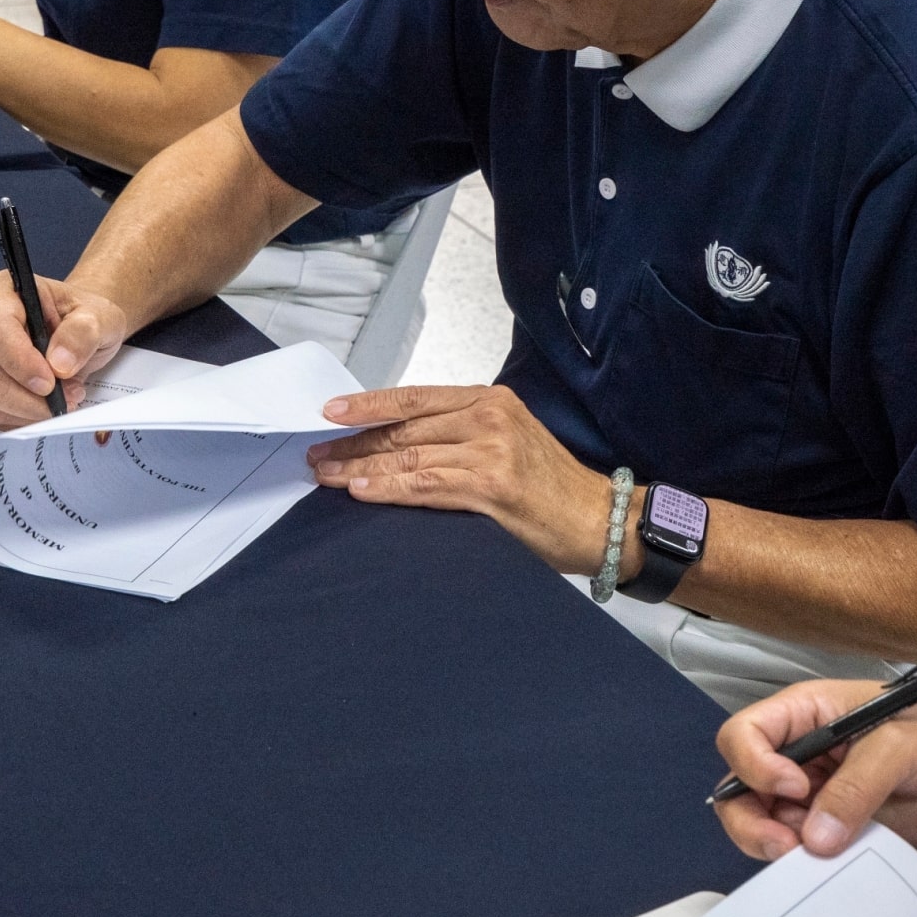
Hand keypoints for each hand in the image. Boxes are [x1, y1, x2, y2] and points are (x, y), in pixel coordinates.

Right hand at [0, 271, 131, 428]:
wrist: (76, 331)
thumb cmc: (82, 318)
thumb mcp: (99, 317)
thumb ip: (82, 333)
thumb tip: (59, 363)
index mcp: (4, 290)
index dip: (20, 361)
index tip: (50, 383)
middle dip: (29, 396)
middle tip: (68, 397)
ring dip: (27, 409)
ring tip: (61, 400)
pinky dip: (18, 418)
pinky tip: (42, 408)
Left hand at [305, 385, 617, 572]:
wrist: (599, 519)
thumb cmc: (551, 485)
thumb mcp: (507, 440)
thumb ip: (459, 434)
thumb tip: (396, 444)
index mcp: (488, 400)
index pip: (414, 397)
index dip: (368, 405)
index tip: (329, 412)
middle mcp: (488, 417)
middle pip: (405, 428)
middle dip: (355, 442)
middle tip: (317, 453)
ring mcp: (490, 451)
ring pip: (409, 457)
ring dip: (361, 468)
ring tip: (328, 475)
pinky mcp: (492, 486)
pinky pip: (427, 486)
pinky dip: (389, 489)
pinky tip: (362, 490)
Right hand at [713, 681, 916, 860]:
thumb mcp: (896, 746)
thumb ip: (857, 787)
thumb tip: (817, 839)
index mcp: (801, 714)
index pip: (744, 734)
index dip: (754, 763)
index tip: (795, 787)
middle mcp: (792, 754)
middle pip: (738, 786)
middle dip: (750, 819)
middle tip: (785, 845)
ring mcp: (806, 794)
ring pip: (760, 823)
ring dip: (776, 844)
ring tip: (813, 854)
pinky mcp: (826, 826)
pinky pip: (797, 847)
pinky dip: (803, 861)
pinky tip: (827, 860)